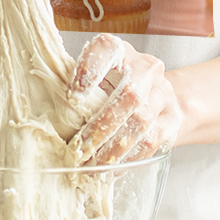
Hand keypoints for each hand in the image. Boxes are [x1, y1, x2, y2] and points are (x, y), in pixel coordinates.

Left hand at [68, 33, 182, 163]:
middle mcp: (145, 67)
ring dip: (114, 148)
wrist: (159, 96)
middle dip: (101, 125)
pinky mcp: (172, 120)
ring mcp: (163, 94)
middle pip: (129, 94)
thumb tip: (48, 100)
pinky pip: (151, 142)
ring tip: (93, 164)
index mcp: (121, 50)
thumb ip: (79, 81)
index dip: (89, 71)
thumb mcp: (98, 74)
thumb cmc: (117, 84)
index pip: (108, 50)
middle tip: (80, 147)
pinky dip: (129, 158)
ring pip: (141, 122)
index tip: (71, 97)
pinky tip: (112, 169)